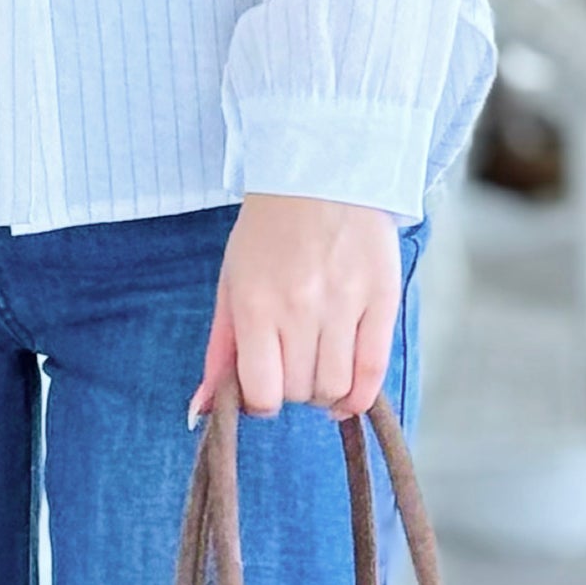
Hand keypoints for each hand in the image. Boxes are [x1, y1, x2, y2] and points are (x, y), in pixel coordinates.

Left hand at [190, 195, 402, 423]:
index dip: (261, 402)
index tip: (265, 389)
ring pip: (337, 387)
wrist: (322, 175)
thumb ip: (220, 348)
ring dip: (326, 393)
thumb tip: (203, 409)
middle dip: (294, 391)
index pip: (263, 392)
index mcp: (256, 305)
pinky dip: (361, 394)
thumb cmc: (269, 231)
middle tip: (294, 368)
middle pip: (301, 392)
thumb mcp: (231, 283)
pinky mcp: (382, 298)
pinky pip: (374, 369)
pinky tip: (350, 393)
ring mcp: (345, 305)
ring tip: (321, 370)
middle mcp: (300, 309)